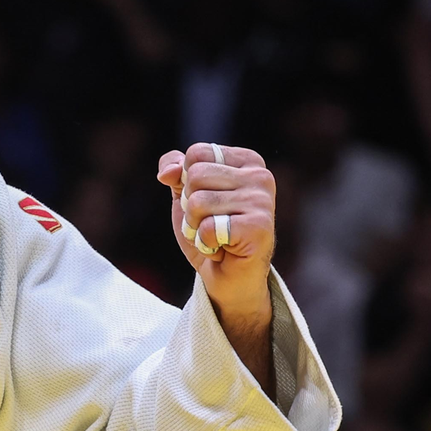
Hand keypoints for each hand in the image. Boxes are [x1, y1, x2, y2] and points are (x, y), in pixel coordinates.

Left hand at [156, 142, 277, 317]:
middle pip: (195, 175)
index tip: (205, 201)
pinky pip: (208, 228)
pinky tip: (222, 250)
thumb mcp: (184, 195)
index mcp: (247, 161)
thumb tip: (168, 172)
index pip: (197, 153)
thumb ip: (174, 171)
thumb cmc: (209, 232)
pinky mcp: (259, 228)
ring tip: (215, 236)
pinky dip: (205, 244)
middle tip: (208, 223)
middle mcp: (260, 177)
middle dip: (189, 206)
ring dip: (195, 227)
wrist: (227, 278)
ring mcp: (262, 202)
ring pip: (198, 202)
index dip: (186, 181)